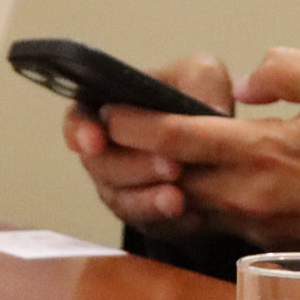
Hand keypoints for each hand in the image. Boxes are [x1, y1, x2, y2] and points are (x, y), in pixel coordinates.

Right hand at [61, 53, 230, 240]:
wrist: (220, 147)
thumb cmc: (198, 100)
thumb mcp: (203, 76)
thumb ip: (201, 81)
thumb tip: (209, 110)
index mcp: (109, 107)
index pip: (78, 119)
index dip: (80, 132)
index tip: (95, 142)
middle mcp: (108, 152)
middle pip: (102, 166)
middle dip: (134, 166)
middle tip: (171, 163)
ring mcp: (123, 188)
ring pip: (123, 201)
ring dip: (149, 199)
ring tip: (178, 197)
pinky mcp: (146, 217)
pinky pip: (149, 224)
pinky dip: (168, 221)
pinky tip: (191, 215)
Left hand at [98, 47, 299, 259]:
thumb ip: (288, 72)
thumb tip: (246, 81)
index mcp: (266, 153)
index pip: (180, 139)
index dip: (137, 124)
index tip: (109, 109)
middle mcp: (252, 196)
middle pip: (171, 178)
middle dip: (134, 156)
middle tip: (105, 133)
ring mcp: (259, 226)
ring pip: (190, 203)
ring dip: (160, 181)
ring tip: (139, 154)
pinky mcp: (269, 243)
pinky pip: (216, 219)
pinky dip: (193, 200)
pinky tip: (189, 180)